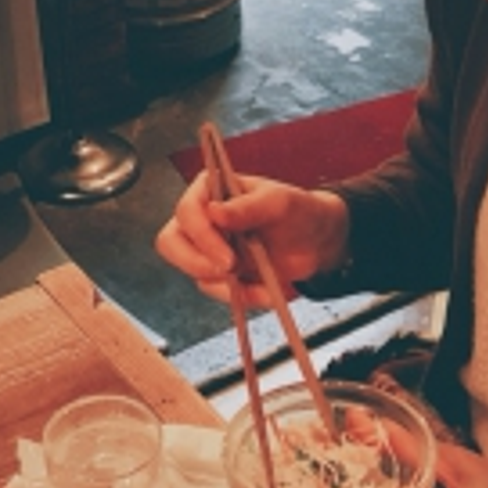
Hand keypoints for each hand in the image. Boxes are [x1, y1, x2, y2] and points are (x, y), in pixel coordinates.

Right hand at [154, 170, 348, 306]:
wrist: (316, 241)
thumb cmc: (295, 211)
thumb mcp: (277, 203)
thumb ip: (246, 207)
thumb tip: (214, 212)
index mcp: (209, 190)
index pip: (186, 212)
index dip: (201, 236)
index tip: (228, 257)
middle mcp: (201, 218)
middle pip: (171, 243)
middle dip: (197, 263)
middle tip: (231, 272)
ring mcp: (207, 247)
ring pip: (193, 272)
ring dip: (225, 285)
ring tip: (261, 284)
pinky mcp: (219, 273)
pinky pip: (216, 290)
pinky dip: (241, 296)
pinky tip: (265, 291)